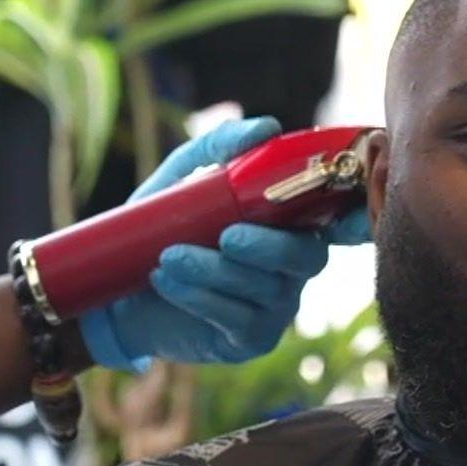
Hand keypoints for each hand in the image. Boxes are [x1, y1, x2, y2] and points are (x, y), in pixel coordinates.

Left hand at [78, 118, 372, 370]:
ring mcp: (276, 306)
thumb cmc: (160, 229)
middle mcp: (293, 265)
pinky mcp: (251, 338)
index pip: (336, 219)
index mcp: (288, 222)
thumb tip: (265, 127)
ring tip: (168, 257)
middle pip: (307, 257)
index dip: (348, 217)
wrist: (118, 292)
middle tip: (225, 235)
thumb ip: (219, 149)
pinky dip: (201, 297)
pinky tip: (168, 282)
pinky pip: (240, 319)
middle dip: (267, 246)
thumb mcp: (181, 179)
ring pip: (267, 289)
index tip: (326, 208)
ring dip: (214, 271)